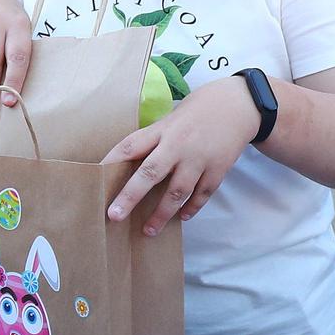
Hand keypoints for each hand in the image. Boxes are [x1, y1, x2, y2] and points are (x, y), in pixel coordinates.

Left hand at [101, 74, 260, 234]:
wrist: (239, 104)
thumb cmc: (198, 111)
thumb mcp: (172, 118)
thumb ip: (154, 139)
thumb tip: (130, 163)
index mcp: (162, 129)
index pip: (131, 146)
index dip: (111, 162)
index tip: (94, 180)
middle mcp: (179, 145)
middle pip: (150, 173)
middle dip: (130, 196)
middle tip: (114, 216)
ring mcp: (199, 159)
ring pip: (177, 191)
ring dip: (161, 213)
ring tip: (148, 230)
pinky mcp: (218, 169)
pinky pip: (202, 194)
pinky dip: (192, 207)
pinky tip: (181, 217)